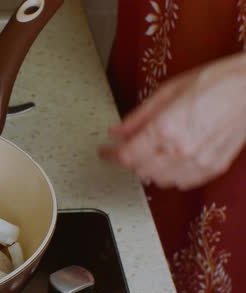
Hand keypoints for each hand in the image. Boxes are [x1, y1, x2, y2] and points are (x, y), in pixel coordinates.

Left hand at [99, 53, 245, 190]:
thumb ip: (137, 117)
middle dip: (128, 160)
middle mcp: (180, 150)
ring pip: (158, 180)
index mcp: (165, 129)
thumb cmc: (214, 83)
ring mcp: (198, 162)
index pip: (126, 155)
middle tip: (125, 149)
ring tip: (147, 154)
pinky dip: (170, 176)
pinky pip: (182, 183)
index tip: (104, 151)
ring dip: (147, 169)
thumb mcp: (167, 92)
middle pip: (139, 169)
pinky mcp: (213, 168)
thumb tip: (116, 131)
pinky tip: (169, 162)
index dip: (110, 155)